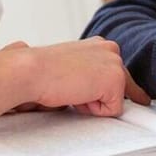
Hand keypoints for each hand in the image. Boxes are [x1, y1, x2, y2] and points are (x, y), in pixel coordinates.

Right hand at [12, 38, 150, 116]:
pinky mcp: (115, 81)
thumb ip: (91, 73)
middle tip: (73, 87)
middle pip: (122, 88)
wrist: (33, 70)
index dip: (105, 89)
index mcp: (101, 45)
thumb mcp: (73, 67)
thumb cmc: (43, 71)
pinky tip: (77, 94)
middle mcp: (111, 50)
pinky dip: (94, 109)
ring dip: (93, 102)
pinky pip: (112, 110)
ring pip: (115, 100)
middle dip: (100, 96)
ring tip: (72, 89)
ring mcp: (115, 64)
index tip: (105, 91)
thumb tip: (102, 91)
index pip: (116, 73)